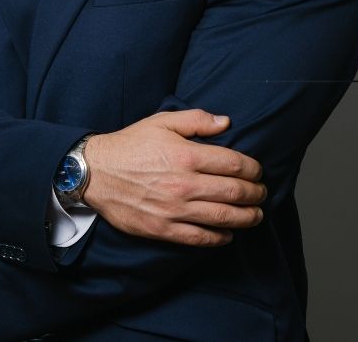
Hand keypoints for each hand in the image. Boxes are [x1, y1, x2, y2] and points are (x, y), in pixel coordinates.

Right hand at [83, 109, 265, 246]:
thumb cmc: (131, 144)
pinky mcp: (163, 229)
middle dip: (255, 193)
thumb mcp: (162, 121)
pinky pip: (199, 238)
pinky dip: (219, 238)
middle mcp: (184, 184)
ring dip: (246, 217)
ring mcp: (174, 210)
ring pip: (222, 217)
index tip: (258, 170)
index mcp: (186, 155)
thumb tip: (226, 122)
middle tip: (262, 193)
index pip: (234, 164)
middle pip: (234, 192)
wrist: (96, 172)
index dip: (253, 168)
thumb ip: (197, 120)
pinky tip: (228, 233)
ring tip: (256, 215)